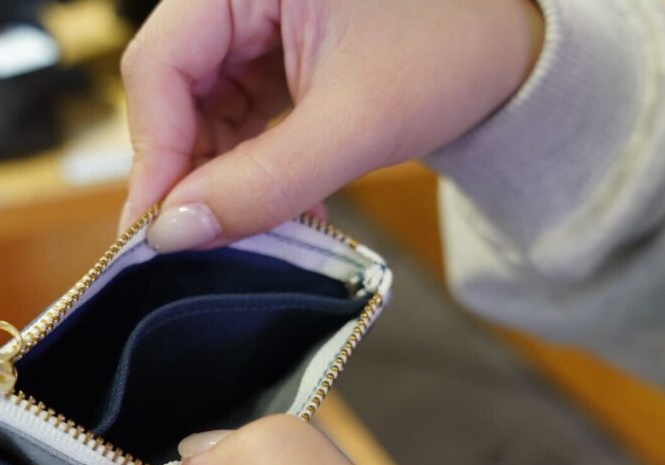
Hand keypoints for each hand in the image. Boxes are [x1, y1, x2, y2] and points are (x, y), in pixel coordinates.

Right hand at [119, 0, 544, 250]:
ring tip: (239, 228)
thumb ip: (263, 182)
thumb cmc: (454, 50)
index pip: (160, 64)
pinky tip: (266, 202)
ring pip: (199, 107)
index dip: (153, 154)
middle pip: (172, 87)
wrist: (511, 46)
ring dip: (215, 173)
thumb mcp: (356, 123)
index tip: (156, 231)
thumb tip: (175, 233)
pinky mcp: (271, 51)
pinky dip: (244, 163)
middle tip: (192, 242)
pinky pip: (234, 113)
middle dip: (185, 170)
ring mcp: (253, 19)